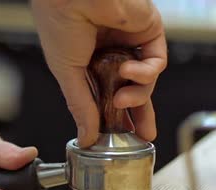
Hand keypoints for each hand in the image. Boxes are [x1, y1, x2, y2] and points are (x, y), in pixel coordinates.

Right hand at [31, 0, 166, 146]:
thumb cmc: (59, 24)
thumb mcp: (67, 74)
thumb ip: (80, 106)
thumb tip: (86, 137)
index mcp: (88, 64)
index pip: (105, 97)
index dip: (113, 118)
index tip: (118, 139)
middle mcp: (110, 54)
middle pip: (132, 92)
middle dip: (139, 115)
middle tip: (143, 136)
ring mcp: (130, 44)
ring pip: (145, 82)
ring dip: (137, 96)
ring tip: (120, 99)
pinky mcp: (148, 32)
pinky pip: (156, 62)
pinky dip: (145, 73)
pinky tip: (128, 71)